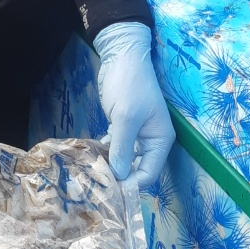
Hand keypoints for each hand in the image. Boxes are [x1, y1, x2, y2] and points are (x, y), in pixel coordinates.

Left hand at [93, 21, 174, 188]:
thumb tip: (119, 176)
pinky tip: (90, 156)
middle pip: (137, 169)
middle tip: (97, 186)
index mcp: (160, 140)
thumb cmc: (130, 85)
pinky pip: (115, 147)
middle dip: (120, 178)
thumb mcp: (126, 117)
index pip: (149, 173)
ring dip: (109, 166)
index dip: (132, 184)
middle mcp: (150, 141)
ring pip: (124, 159)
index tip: (112, 192)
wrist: (122, 56)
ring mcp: (136, 134)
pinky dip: (104, 152)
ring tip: (90, 175)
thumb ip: (123, 147)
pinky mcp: (122, 128)